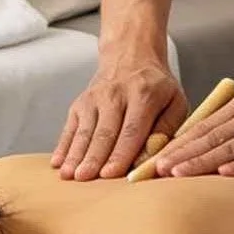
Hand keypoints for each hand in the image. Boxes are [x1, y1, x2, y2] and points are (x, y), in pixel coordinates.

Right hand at [53, 53, 185, 177]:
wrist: (131, 55)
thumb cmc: (157, 87)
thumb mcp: (175, 102)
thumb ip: (167, 130)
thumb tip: (150, 158)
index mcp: (143, 94)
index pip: (131, 130)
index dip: (120, 153)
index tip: (111, 173)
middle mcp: (115, 94)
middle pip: (103, 131)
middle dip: (94, 157)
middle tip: (85, 178)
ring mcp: (93, 98)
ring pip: (84, 131)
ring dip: (75, 154)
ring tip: (69, 175)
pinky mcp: (79, 103)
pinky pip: (70, 128)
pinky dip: (63, 146)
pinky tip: (57, 163)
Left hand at [156, 74, 233, 176]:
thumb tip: (213, 141)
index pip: (203, 127)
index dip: (178, 144)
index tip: (155, 159)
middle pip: (210, 137)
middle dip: (180, 155)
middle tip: (154, 171)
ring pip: (231, 147)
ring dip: (201, 162)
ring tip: (177, 175)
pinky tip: (224, 174)